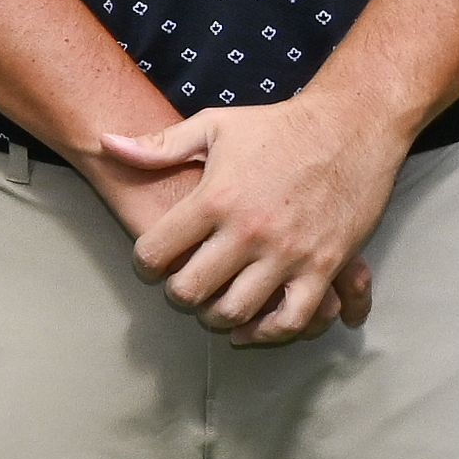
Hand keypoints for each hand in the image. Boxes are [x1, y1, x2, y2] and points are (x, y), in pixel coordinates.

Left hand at [78, 91, 401, 344]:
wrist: (351, 126)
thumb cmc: (278, 126)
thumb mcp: (214, 126)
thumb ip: (159, 145)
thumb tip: (106, 143)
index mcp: (214, 199)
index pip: (154, 253)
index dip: (144, 263)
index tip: (151, 262)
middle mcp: (248, 231)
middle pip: (190, 290)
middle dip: (178, 295)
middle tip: (182, 287)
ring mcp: (288, 252)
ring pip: (236, 310)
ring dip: (217, 317)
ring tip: (213, 306)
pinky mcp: (325, 265)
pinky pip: (292, 318)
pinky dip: (269, 332)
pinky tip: (252, 327)